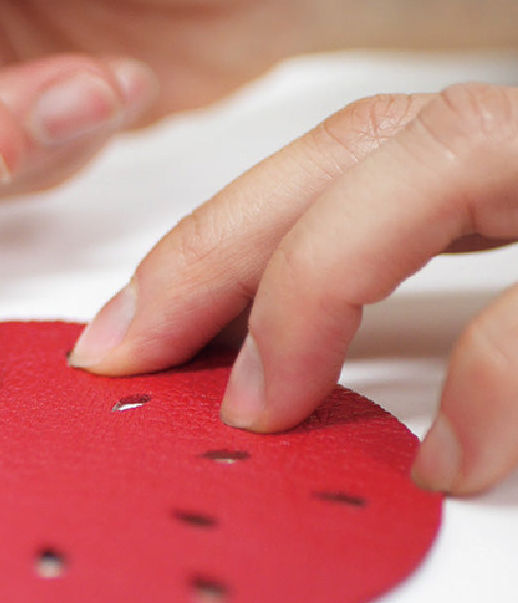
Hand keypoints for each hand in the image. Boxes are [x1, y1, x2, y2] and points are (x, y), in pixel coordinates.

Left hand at [70, 82, 517, 494]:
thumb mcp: (488, 269)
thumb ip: (389, 286)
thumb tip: (257, 366)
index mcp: (484, 156)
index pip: (327, 161)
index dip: (208, 239)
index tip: (121, 330)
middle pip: (358, 145)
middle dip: (220, 251)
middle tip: (132, 354)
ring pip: (445, 161)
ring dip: (321, 287)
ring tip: (262, 409)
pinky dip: (488, 382)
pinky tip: (444, 457)